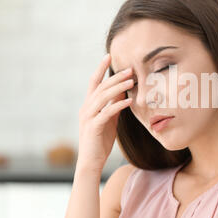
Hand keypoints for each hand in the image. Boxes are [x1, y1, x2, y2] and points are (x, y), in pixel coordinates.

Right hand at [77, 53, 133, 171]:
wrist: (91, 162)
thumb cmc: (100, 141)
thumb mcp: (109, 120)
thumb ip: (113, 106)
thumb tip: (122, 92)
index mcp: (89, 105)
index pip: (94, 82)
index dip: (100, 68)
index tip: (109, 56)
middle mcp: (86, 108)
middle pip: (101, 87)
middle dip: (115, 76)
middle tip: (130, 69)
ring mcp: (88, 117)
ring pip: (103, 97)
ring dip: (118, 87)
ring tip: (132, 81)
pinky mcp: (93, 127)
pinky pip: (107, 112)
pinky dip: (118, 105)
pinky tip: (129, 101)